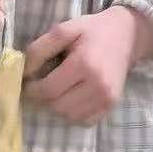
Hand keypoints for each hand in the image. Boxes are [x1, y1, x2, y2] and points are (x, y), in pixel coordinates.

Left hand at [23, 6, 152, 124]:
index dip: (32, 89)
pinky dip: (73, 114)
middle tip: (40, 87)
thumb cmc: (91, 31)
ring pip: (69, 116)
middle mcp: (98, 85)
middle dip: (43, 99)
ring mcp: (107, 98)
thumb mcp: (63, 30)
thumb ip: (40, 49)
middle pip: (57, 106)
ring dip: (57, 107)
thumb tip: (25, 72)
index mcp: (84, 64)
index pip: (48, 90)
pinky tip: (71, 98)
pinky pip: (85, 121)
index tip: (29, 82)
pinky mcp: (111, 105)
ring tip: (56, 91)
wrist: (126, 35)